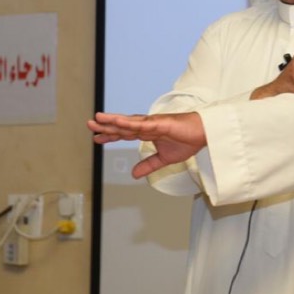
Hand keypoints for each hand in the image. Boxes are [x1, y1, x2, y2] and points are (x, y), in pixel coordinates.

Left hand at [87, 111, 205, 177]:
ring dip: (112, 121)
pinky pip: (141, 124)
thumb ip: (148, 165)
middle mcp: (147, 126)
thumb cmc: (186, 142)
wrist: (203, 135)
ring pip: (128, 122)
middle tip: (90, 125)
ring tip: (98, 119)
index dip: (110, 136)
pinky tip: (117, 121)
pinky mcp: (160, 123)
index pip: (124, 134)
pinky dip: (128, 122)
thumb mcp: (163, 159)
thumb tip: (133, 174)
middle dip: (106, 127)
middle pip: (122, 126)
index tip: (97, 138)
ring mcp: (152, 123)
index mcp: (147, 133)